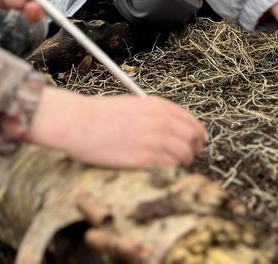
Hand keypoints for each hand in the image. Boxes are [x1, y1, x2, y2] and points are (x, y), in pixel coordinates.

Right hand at [24, 89, 207, 167]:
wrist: (79, 123)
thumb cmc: (99, 115)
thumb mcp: (133, 105)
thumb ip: (153, 115)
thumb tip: (169, 129)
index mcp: (158, 106)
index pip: (191, 122)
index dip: (198, 135)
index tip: (198, 143)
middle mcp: (160, 122)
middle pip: (192, 139)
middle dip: (194, 150)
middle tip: (189, 158)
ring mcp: (154, 140)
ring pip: (184, 156)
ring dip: (183, 163)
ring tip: (175, 167)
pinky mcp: (144, 159)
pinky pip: (169, 168)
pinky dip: (171, 172)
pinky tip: (163, 173)